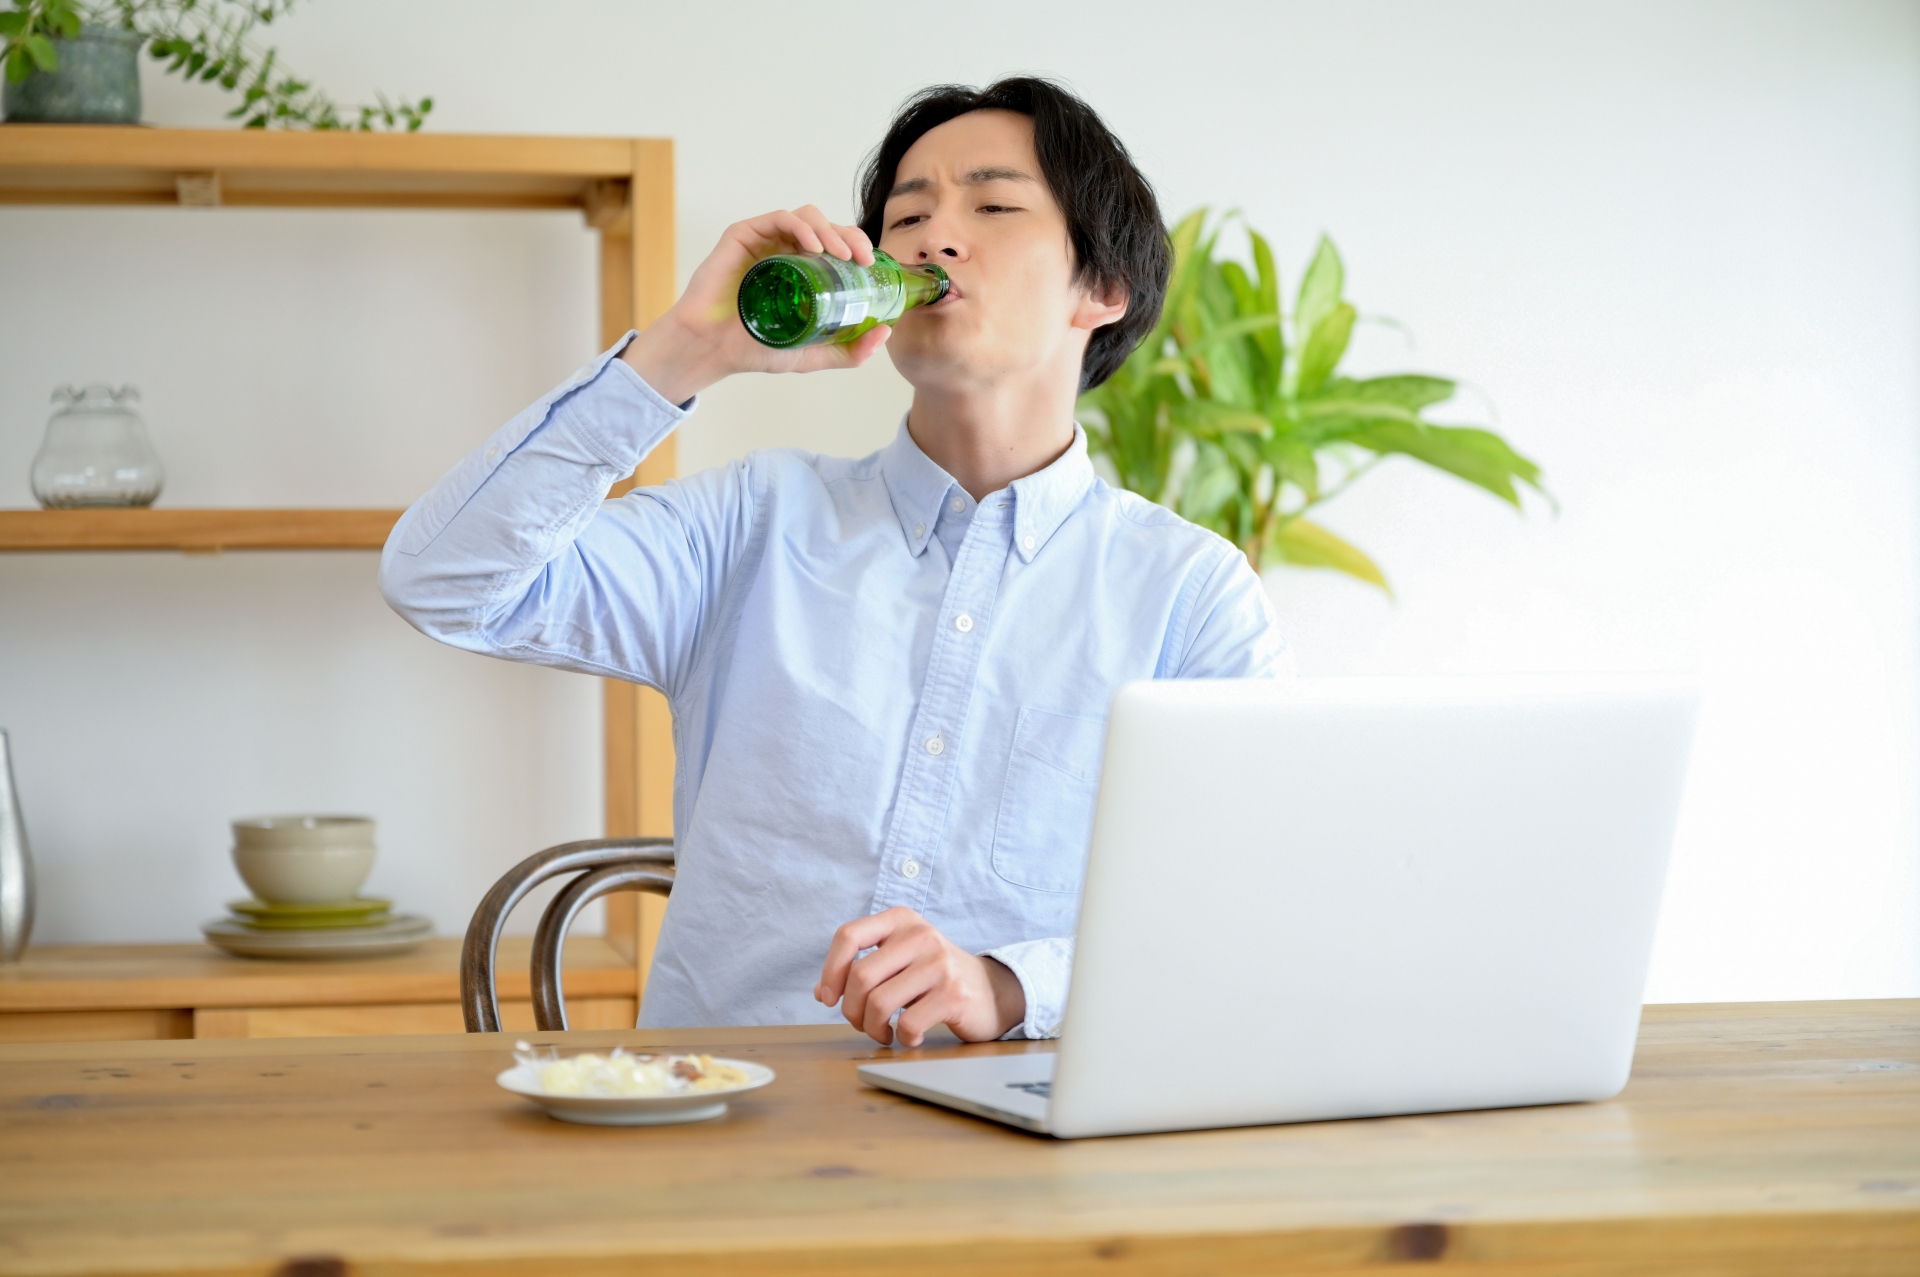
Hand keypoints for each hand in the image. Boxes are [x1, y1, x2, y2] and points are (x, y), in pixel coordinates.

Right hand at [619, 206, 891, 403]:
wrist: (712, 349)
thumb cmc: (756, 349)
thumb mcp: (812, 355)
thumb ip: (848, 352)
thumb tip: (885, 333)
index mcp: (804, 271)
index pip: (839, 246)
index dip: (859, 247)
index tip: (872, 266)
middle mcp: (787, 251)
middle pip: (828, 227)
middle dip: (850, 236)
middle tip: (861, 259)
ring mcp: (766, 241)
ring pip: (807, 216)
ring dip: (829, 230)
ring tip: (840, 254)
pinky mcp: (744, 234)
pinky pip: (779, 218)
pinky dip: (801, 227)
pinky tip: (813, 246)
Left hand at [814, 907, 1025, 1047]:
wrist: (992, 990)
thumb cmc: (934, 976)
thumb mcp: (899, 958)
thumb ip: (861, 969)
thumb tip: (822, 992)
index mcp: (901, 920)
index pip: (848, 936)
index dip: (830, 970)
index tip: (829, 998)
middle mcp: (920, 935)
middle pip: (860, 976)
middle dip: (852, 1010)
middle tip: (862, 1023)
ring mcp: (939, 963)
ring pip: (879, 1002)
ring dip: (873, 1028)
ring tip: (883, 1033)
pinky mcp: (953, 993)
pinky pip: (907, 1023)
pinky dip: (902, 1037)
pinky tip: (910, 1035)